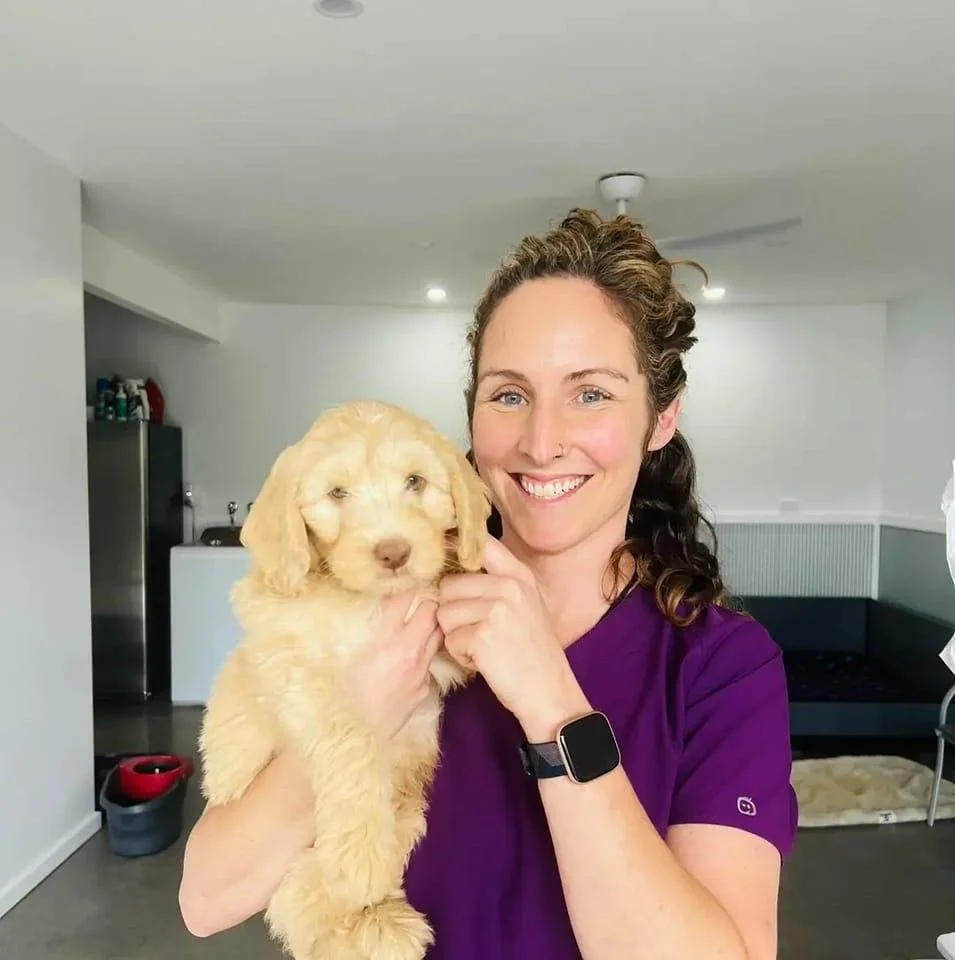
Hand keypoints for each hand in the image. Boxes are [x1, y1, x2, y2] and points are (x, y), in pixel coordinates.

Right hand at [343, 590, 443, 740]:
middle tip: (416, 600)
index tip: (400, 585)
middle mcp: (409, 654)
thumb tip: (376, 609)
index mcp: (386, 641)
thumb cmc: (338, 696)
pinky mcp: (424, 689)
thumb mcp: (343, 656)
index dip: (403, 588)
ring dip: (430, 626)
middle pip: (431, 613)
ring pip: (438, 636)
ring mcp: (420, 672)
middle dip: (425, 602)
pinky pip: (430, 663)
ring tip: (419, 622)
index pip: (405, 600)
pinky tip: (412, 656)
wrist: (352, 739)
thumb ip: (363, 631)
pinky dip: (425, 654)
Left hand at [437, 537, 589, 740]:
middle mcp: (509, 587)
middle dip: (453, 612)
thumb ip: (496, 581)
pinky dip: (460, 655)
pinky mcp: (481, 636)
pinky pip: (449, 640)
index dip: (457, 547)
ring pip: (444, 614)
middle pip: (449, 586)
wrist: (549, 691)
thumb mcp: (525, 604)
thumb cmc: (532, 651)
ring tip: (482, 646)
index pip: (482, 544)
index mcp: (519, 575)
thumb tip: (451, 567)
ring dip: (455, 636)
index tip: (446, 552)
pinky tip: (483, 660)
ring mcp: (495, 611)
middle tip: (477, 631)